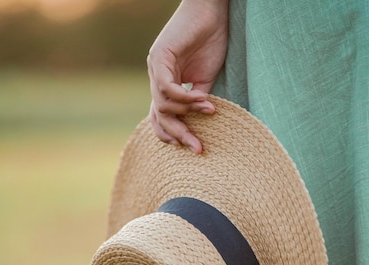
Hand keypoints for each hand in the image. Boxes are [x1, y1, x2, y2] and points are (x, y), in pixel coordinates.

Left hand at [147, 0, 228, 153]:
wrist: (212, 11)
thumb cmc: (211, 41)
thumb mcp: (205, 80)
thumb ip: (196, 102)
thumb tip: (196, 125)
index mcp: (166, 84)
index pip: (160, 118)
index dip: (172, 135)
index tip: (192, 147)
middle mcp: (156, 78)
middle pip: (159, 117)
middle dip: (179, 135)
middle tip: (198, 148)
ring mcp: (155, 67)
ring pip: (163, 106)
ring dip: (186, 113)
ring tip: (208, 110)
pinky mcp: (159, 58)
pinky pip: (167, 88)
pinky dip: (185, 98)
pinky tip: (201, 99)